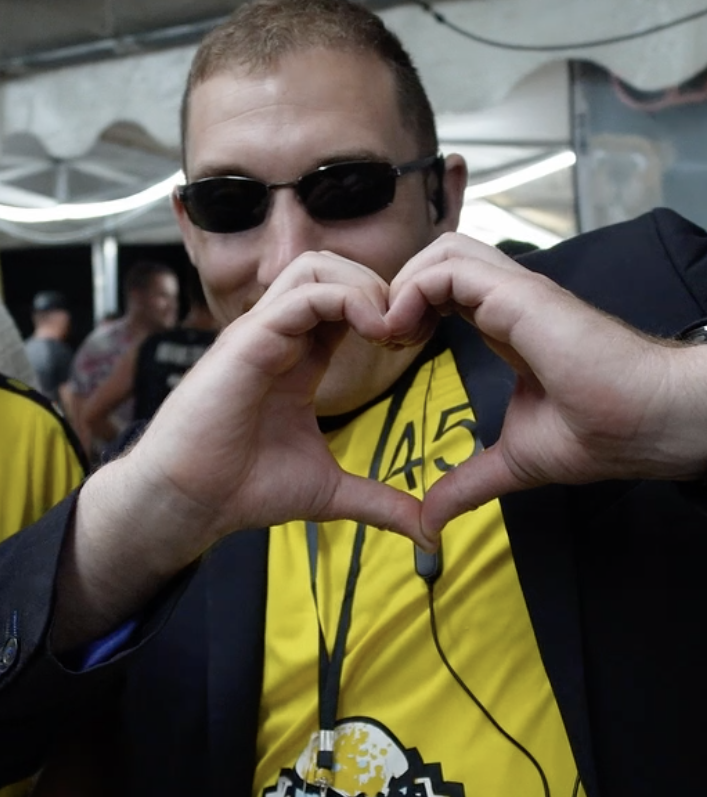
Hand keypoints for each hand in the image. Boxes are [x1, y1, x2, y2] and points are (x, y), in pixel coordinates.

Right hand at [102, 253, 423, 554]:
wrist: (191, 503)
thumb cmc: (244, 488)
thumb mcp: (330, 492)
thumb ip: (380, 501)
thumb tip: (426, 529)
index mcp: (298, 357)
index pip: (346, 301)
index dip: (387, 310)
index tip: (415, 344)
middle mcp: (279, 336)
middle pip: (332, 268)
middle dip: (380, 286)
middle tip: (407, 331)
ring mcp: (261, 333)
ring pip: (316, 267)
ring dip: (364, 286)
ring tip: (391, 329)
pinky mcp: (248, 341)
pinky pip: (301, 296)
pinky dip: (346, 300)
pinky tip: (374, 332)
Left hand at [385, 233, 706, 539]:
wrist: (651, 423)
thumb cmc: (603, 432)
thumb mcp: (515, 461)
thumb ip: (469, 483)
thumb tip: (431, 521)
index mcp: (507, 326)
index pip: (446, 288)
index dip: (409, 309)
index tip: (392, 352)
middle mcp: (509, 300)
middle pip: (439, 257)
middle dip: (398, 289)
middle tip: (384, 338)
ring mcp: (518, 292)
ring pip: (444, 249)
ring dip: (403, 284)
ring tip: (391, 332)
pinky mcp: (523, 294)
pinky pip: (452, 267)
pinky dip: (415, 289)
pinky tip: (404, 331)